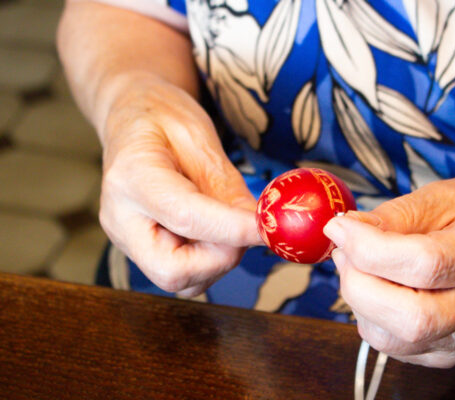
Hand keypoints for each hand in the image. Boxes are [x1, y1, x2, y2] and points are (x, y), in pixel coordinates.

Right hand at [99, 76, 261, 296]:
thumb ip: (227, 187)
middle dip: (221, 257)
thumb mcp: (200, 137)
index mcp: (131, 178)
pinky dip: (211, 261)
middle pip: (172, 270)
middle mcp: (121, 219)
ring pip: (182, 280)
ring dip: (219, 259)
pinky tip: (216, 231)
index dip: (232, 228)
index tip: (269, 227)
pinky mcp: (141, 251)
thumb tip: (260, 226)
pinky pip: (184, 275)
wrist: (131, 118)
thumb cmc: (164, 119)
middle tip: (247, 228)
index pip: (185, 216)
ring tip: (229, 220)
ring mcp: (128, 240)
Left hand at [324, 178, 454, 367]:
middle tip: (344, 249)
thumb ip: (396, 214)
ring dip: (358, 300)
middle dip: (358, 282)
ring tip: (360, 264)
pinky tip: (377, 286)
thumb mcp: (445, 195)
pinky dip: (368, 316)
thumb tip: (347, 231)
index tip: (338, 227)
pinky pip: (391, 347)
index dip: (370, 248)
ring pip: (394, 340)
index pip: (427, 264)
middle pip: (411, 318)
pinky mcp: (447, 354)